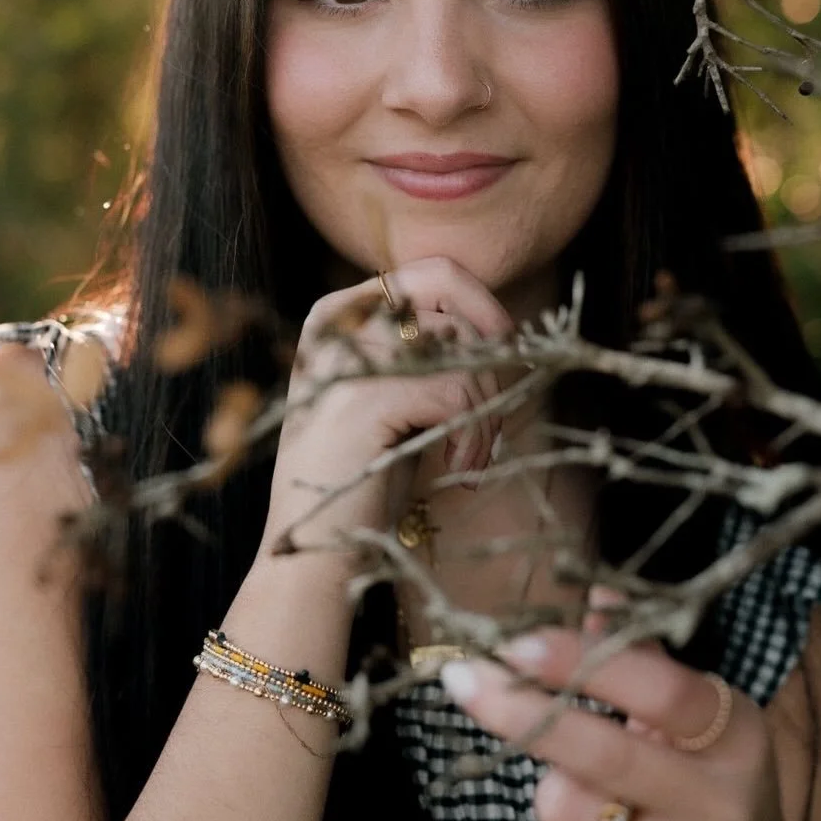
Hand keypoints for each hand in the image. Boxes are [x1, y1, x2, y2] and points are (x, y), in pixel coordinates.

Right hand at [262, 256, 513, 558]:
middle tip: (490, 416)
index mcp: (336, 313)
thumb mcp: (390, 394)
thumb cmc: (361, 474)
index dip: (482, 304)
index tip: (507, 346)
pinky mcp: (367, 397)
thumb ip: (421, 349)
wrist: (314, 548)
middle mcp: (337, 324)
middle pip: (454, 308)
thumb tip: (498, 325)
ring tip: (474, 454)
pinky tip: (463, 467)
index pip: (434, 271)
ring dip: (486, 409)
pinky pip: (458, 394)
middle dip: (490, 361)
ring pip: (463, 353)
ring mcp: (349, 358)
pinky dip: (474, 436)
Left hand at [438, 617, 811, 820]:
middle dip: (519, 710)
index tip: (512, 643)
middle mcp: (723, 804)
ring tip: (591, 799)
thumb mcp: (693, 724)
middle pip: (601, 751)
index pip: (656, 688)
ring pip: (566, 810)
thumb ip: (642, 659)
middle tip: (461, 677)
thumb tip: (595, 593)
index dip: (578, 660)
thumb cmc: (702, 793)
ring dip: (552, 793)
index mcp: (735, 733)